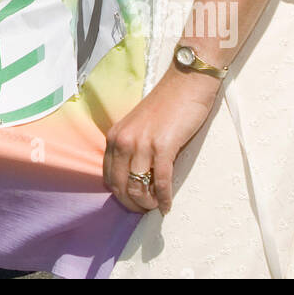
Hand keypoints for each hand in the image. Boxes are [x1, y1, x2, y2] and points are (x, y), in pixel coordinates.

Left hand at [103, 65, 218, 213]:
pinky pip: (161, 181)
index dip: (119, 194)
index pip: (108, 176)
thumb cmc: (165, 105)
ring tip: (155, 207)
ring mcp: (142, 144)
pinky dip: (163, 198)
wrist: (185, 84)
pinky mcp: (163, 147)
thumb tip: (135, 176)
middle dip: (131, 203)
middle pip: (120, 185)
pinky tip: (167, 205)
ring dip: (146, 203)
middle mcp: (123, 141)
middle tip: (144, 211)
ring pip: (138, 186)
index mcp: (115, 136)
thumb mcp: (138, 126)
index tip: (131, 202)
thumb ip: (132, 147)